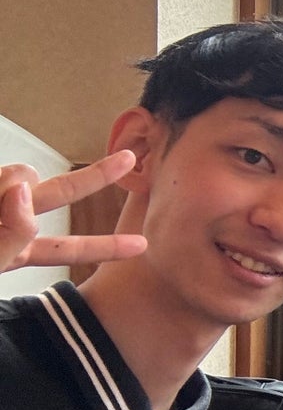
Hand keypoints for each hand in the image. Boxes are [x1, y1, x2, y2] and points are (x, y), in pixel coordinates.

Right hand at [0, 152, 147, 273]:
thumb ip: (11, 235)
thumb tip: (23, 193)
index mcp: (16, 250)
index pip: (68, 249)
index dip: (106, 247)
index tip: (142, 245)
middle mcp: (11, 220)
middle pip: (62, 192)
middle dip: (97, 176)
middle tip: (128, 158)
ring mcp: (1, 196)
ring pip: (25, 175)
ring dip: (8, 185)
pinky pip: (7, 173)